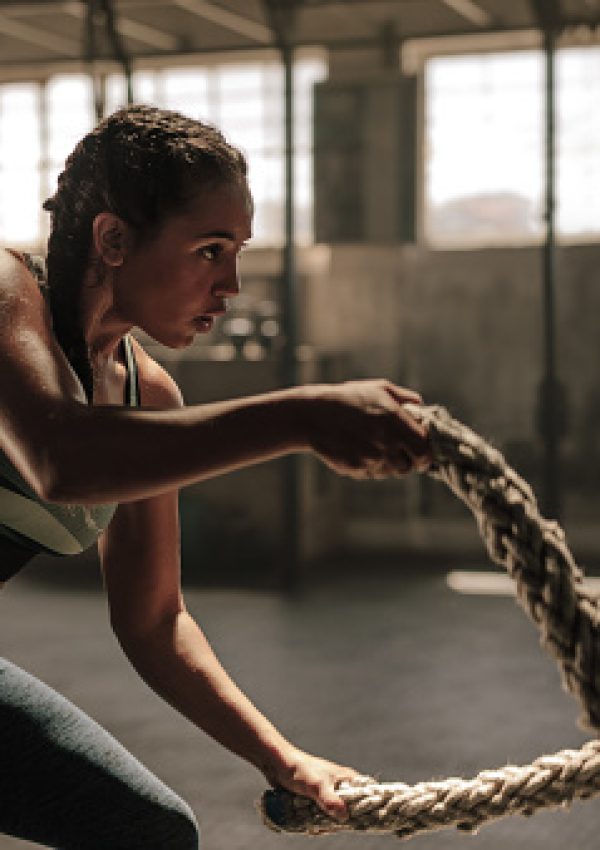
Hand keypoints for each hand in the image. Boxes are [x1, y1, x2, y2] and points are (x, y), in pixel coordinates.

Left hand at [264, 745, 364, 820]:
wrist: (276, 765)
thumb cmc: (299, 770)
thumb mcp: (316, 785)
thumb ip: (330, 800)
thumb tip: (345, 817)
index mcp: (346, 779)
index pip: (367, 796)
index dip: (370, 810)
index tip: (366, 823)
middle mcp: (340, 787)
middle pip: (351, 812)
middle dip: (341, 823)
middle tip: (329, 826)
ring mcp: (328, 795)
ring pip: (335, 817)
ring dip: (327, 825)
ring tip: (316, 826)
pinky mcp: (317, 801)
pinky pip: (323, 818)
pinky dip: (318, 824)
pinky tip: (309, 826)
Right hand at [303, 379, 431, 479]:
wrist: (312, 416)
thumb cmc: (348, 399)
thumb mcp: (379, 389)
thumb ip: (405, 398)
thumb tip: (422, 407)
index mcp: (395, 422)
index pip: (424, 449)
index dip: (425, 454)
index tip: (421, 454)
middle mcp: (385, 442)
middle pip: (408, 467)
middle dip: (405, 461)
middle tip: (395, 451)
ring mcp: (370, 458)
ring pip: (389, 472)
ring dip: (386, 464)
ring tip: (370, 445)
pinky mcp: (356, 469)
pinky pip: (370, 474)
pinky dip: (367, 466)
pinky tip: (356, 449)